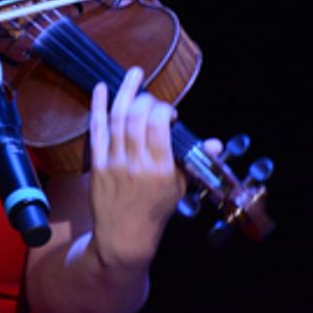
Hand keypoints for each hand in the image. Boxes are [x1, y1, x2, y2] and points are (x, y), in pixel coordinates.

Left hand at [87, 66, 185, 270]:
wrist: (124, 237)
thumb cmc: (155, 210)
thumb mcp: (180, 188)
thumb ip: (194, 161)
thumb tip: (215, 144)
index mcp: (161, 169)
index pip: (159, 125)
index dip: (164, 110)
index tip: (169, 113)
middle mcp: (136, 164)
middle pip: (137, 117)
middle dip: (145, 99)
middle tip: (151, 97)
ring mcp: (114, 163)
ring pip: (117, 119)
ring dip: (124, 92)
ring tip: (133, 75)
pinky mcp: (97, 165)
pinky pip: (96, 130)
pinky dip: (98, 107)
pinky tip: (101, 88)